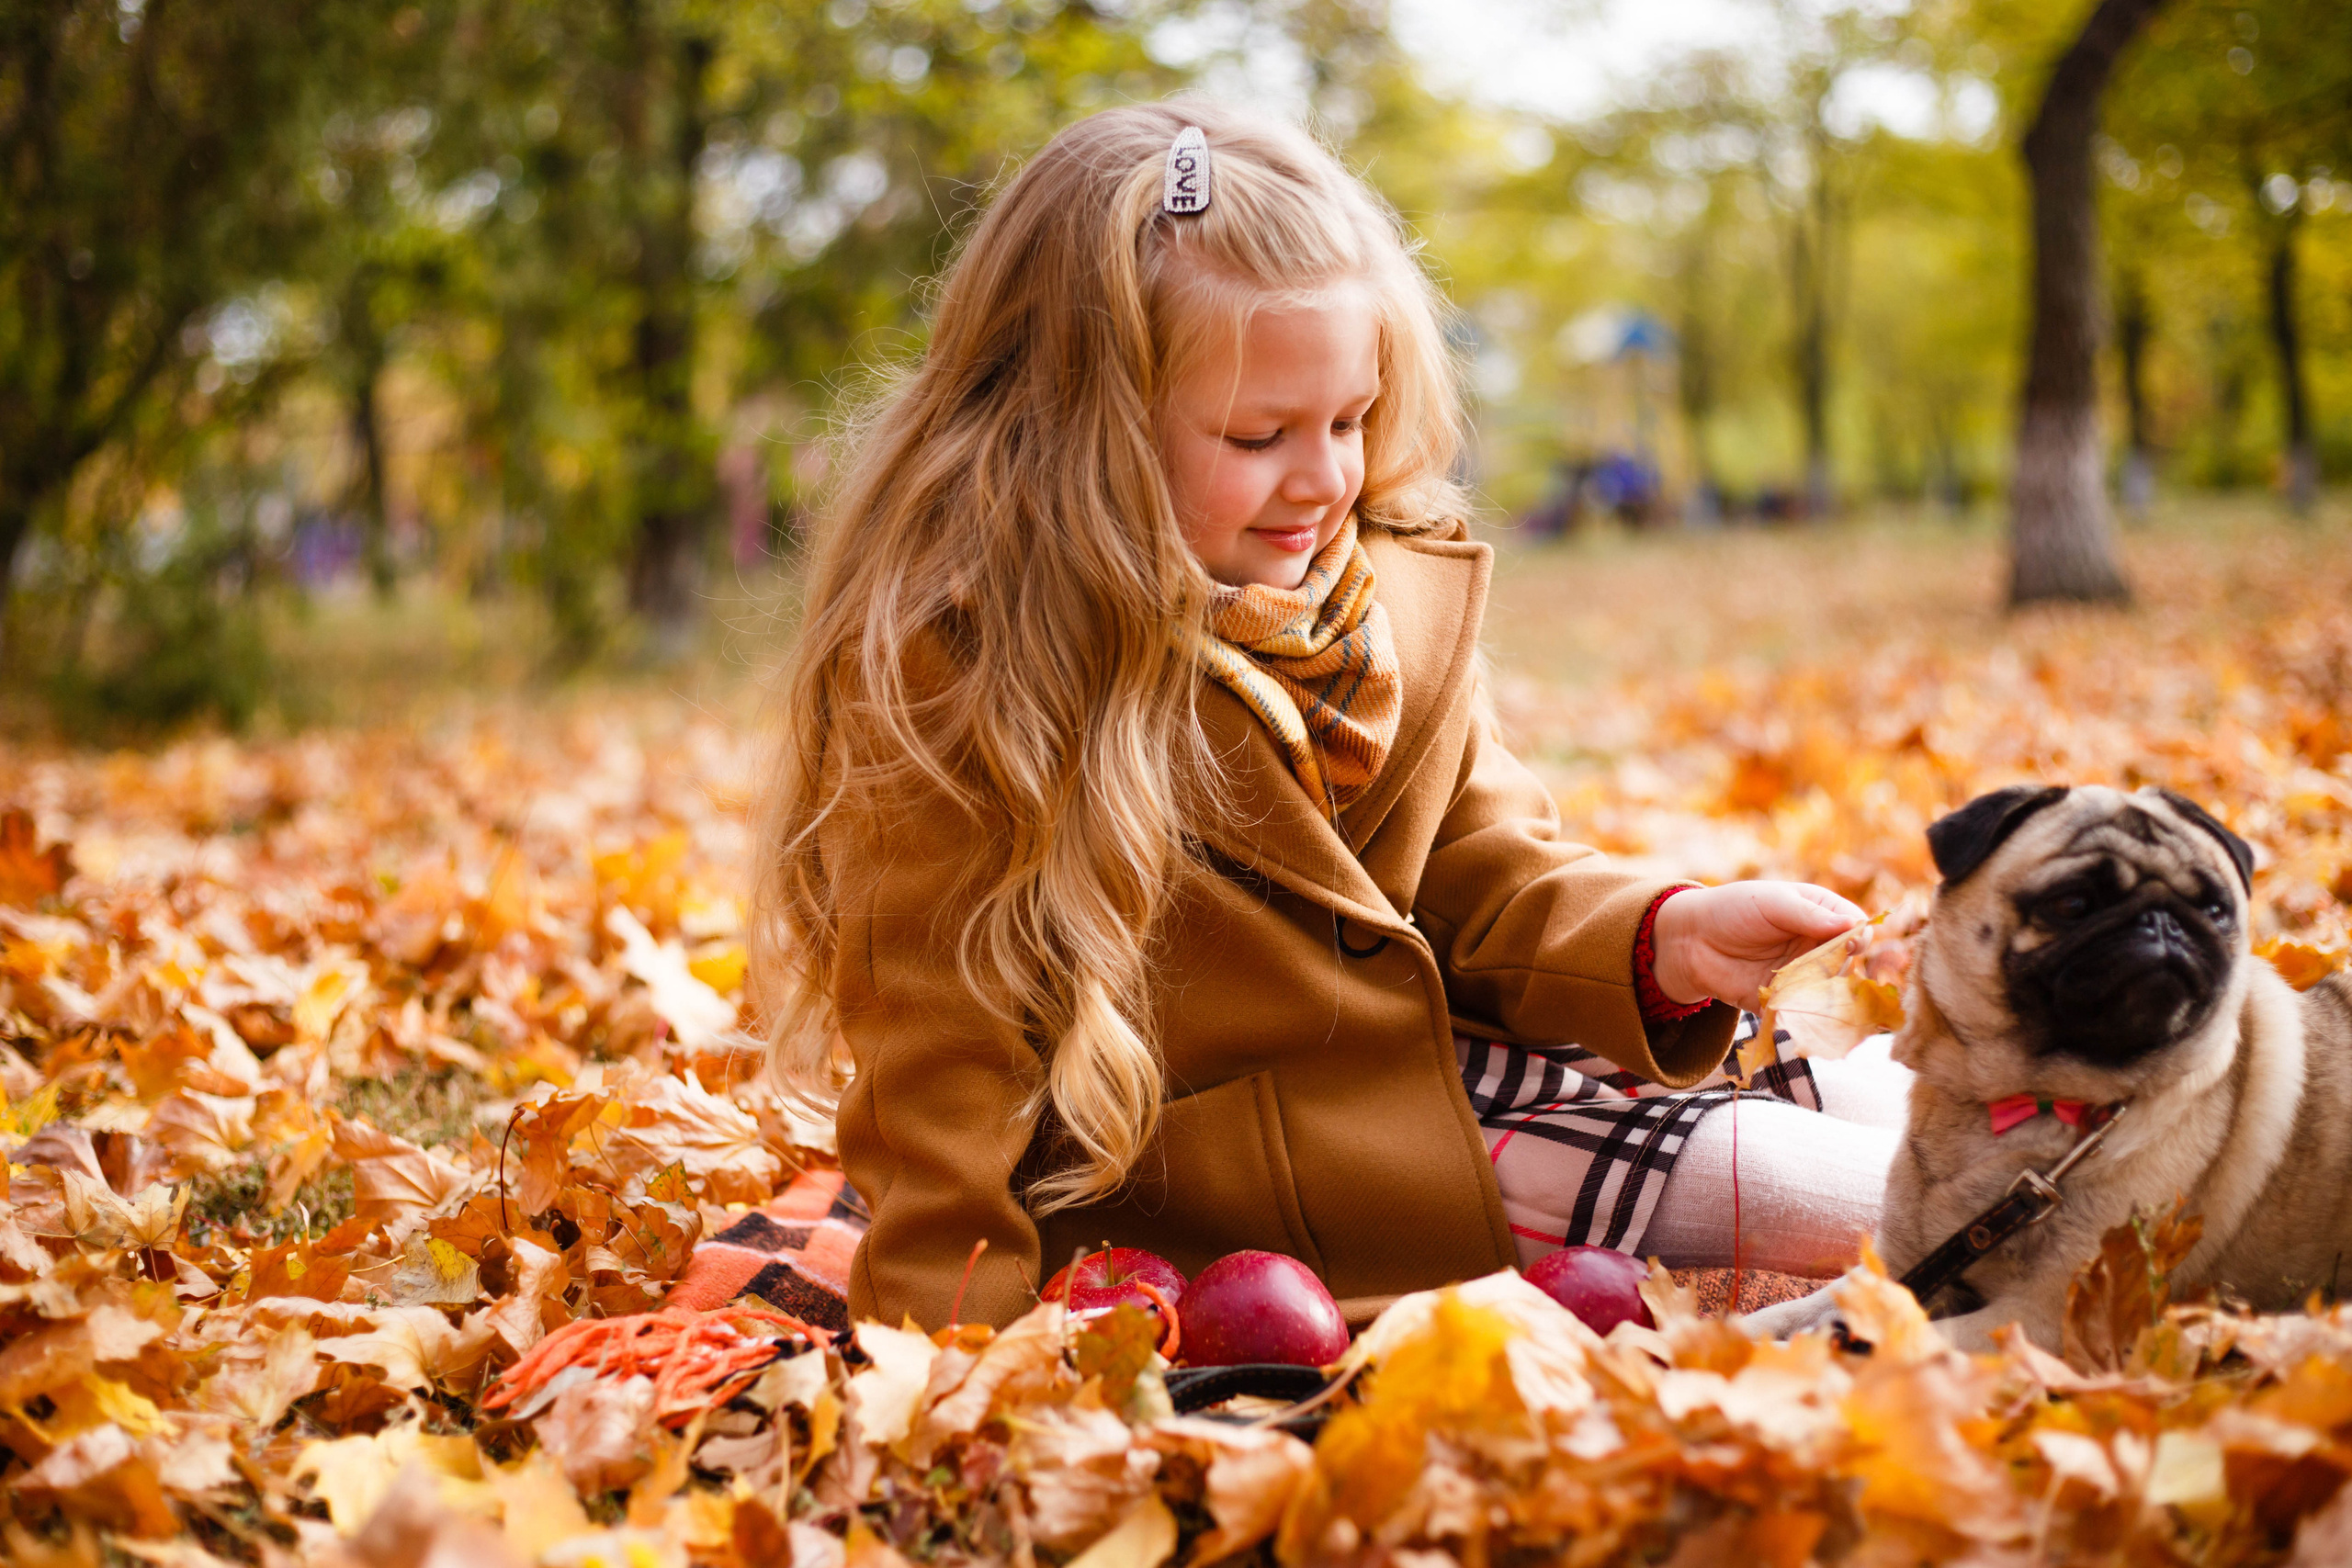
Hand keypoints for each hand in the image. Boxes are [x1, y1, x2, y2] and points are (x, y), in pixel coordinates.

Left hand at [1649, 881, 1866, 1012]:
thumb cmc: (1731, 910)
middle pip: (1848, 964)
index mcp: (1820, 915)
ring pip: (1830, 993)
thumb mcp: (1771, 902)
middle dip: (1839, 970)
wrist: (1690, 941)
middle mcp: (1817, 947)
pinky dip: (1803, 1016)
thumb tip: (1853, 925)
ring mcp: (1802, 976)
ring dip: (1822, 995)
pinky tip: (1795, 1013)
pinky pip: (1802, 1014)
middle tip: (1821, 970)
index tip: (1848, 945)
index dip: (1857, 937)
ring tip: (1804, 992)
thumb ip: (1809, 914)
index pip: (1856, 927)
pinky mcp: (1784, 1001)